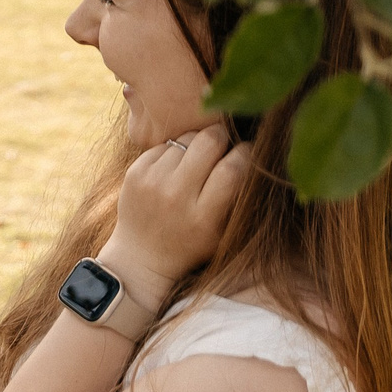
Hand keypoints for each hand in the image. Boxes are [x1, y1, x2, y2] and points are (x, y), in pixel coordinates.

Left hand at [102, 123, 246, 307]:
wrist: (140, 254)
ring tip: (199, 159)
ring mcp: (152, 182)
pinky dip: (175, 150)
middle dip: (223, 137)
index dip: (246, 154)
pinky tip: (176, 167)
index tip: (248, 152)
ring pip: (186, 138)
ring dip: (198, 142)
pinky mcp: (134, 171)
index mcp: (203, 217)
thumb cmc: (192, 244)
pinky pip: (165, 144)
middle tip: (224, 145)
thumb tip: (256, 155)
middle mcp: (176, 196)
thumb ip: (239, 199)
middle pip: (209, 142)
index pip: (232, 170)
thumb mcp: (223, 233)